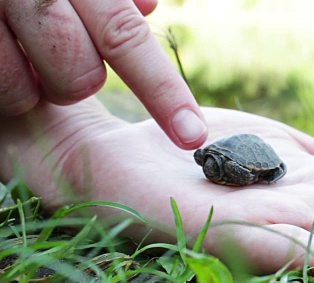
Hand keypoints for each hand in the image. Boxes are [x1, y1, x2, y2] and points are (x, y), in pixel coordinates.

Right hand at [0, 0, 205, 148]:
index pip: (124, 38)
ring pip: (30, 92)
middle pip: (78, 76)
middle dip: (76, 78)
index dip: (163, 93)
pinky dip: (4, 82)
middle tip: (57, 48)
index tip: (192, 137)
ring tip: (21, 47)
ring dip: (34, 83)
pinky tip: (2, 52)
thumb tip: (147, 7)